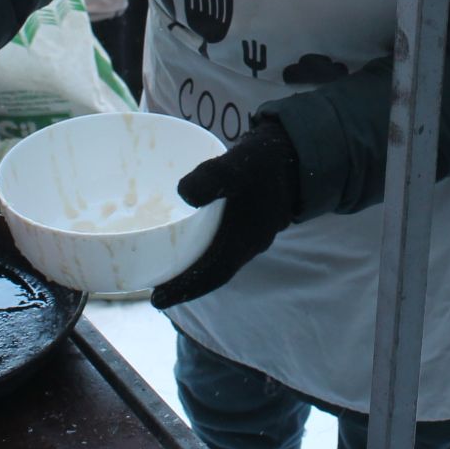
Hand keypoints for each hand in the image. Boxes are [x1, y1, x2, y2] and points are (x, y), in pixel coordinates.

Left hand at [150, 119, 300, 308]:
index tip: (157, 300)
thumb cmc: (268, 158)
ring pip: (218, 259)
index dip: (186, 288)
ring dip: (193, 267)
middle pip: (213, 272)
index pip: (214, 273)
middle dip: (185, 283)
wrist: (295, 149)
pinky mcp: (246, 220)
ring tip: (164, 268)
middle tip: (154, 290)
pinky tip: (186, 237)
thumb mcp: (242, 162)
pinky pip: (221, 243)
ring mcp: (250, 232)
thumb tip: (183, 194)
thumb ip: (215, 176)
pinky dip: (201, 247)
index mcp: (248, 237)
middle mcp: (249, 242)